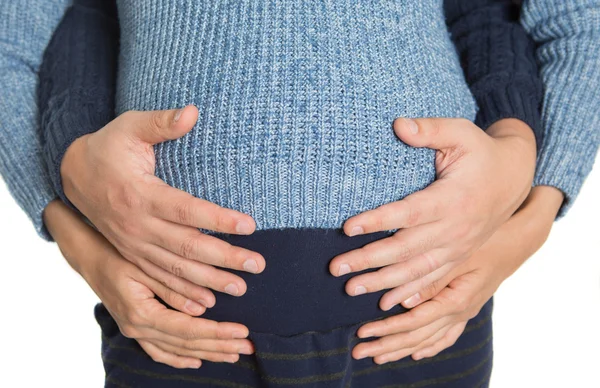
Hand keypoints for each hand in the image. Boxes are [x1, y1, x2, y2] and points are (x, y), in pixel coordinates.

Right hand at [44, 200, 254, 368]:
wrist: (89, 255)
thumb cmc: (117, 254)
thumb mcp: (145, 265)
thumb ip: (172, 286)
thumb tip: (204, 306)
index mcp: (141, 314)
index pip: (188, 330)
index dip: (217, 332)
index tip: (243, 331)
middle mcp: (138, 329)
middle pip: (187, 344)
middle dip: (220, 345)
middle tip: (249, 346)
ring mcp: (135, 332)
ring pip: (177, 350)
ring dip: (207, 352)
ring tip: (233, 354)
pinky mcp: (135, 329)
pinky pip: (161, 351)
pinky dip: (180, 357)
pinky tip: (197, 361)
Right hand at [61, 105, 265, 306]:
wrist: (74, 175)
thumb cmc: (108, 148)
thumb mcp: (129, 127)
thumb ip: (160, 122)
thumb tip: (193, 111)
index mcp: (141, 194)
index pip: (186, 210)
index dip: (218, 219)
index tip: (250, 225)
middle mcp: (137, 225)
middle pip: (187, 247)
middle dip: (224, 258)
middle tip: (258, 264)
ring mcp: (133, 245)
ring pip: (176, 269)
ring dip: (210, 281)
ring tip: (242, 287)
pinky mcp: (132, 255)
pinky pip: (159, 279)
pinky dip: (182, 294)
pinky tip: (206, 303)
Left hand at [329, 118, 536, 309]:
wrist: (513, 178)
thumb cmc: (481, 152)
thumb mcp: (461, 133)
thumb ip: (430, 129)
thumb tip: (398, 124)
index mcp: (452, 198)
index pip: (409, 213)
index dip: (378, 221)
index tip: (347, 227)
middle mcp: (455, 229)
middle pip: (406, 249)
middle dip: (369, 259)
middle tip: (336, 268)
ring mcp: (458, 247)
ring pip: (416, 271)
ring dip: (382, 282)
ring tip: (351, 288)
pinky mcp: (458, 256)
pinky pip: (432, 280)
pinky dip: (409, 293)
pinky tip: (386, 304)